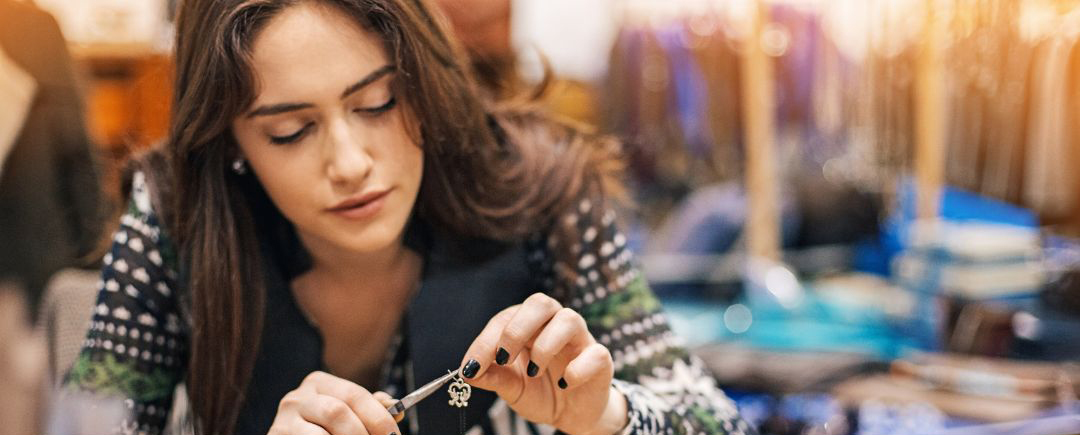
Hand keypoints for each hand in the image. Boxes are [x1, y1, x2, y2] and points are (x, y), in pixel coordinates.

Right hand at [268, 371, 399, 434]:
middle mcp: (296, 398)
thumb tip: (396, 409)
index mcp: (319, 383)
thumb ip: (370, 410)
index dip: (379, 418)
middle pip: (337, 412)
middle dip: (363, 434)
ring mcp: (282, 421)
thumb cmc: (324, 431)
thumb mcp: (348, 416)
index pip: (355, 395)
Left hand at [459, 293, 626, 434]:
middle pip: (540, 303)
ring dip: (545, 345)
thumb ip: (493, 377)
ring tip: (534, 372)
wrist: (572, 415)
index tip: (471, 366)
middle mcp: (555, 324)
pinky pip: (595, 352)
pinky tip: (564, 384)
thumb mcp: (512, 388)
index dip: (486, 340)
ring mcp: (580, 339)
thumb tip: (467, 372)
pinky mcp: (600, 359)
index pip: (506, 319)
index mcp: (530, 326)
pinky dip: (577, 369)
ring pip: (569, 319)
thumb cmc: (541, 392)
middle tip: (503, 357)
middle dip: (517, 329)